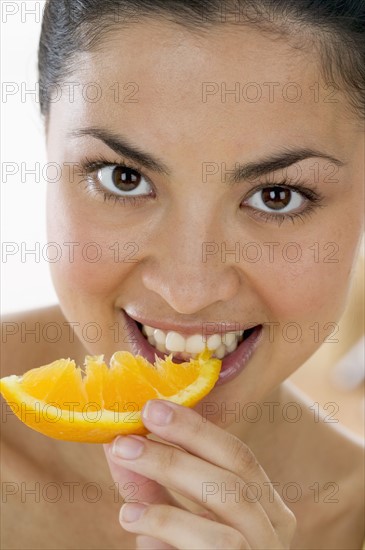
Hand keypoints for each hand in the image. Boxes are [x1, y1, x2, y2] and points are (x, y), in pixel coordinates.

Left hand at [104, 399, 296, 548]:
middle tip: (134, 427)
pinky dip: (169, 521)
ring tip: (124, 457)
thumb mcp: (176, 524)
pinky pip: (215, 542)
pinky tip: (132, 515)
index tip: (153, 408)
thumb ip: (155, 488)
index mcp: (266, 505)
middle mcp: (275, 526)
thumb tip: (119, 446)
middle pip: (237, 468)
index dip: (196, 428)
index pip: (237, 454)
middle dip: (183, 440)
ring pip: (230, 497)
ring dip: (172, 469)